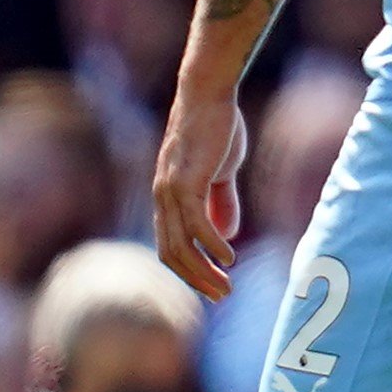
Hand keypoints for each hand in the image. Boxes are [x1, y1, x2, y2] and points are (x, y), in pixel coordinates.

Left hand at [149, 91, 249, 301]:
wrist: (208, 95)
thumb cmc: (216, 128)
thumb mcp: (221, 171)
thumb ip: (222, 202)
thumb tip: (226, 236)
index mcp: (168, 198)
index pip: (171, 246)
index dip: (190, 271)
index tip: (213, 287)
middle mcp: (162, 198)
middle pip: (172, 253)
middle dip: (197, 280)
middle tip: (222, 296)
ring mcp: (171, 191)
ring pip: (181, 244)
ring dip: (204, 270)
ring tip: (227, 285)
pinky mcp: (186, 182)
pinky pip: (196, 224)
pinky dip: (212, 245)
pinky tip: (229, 257)